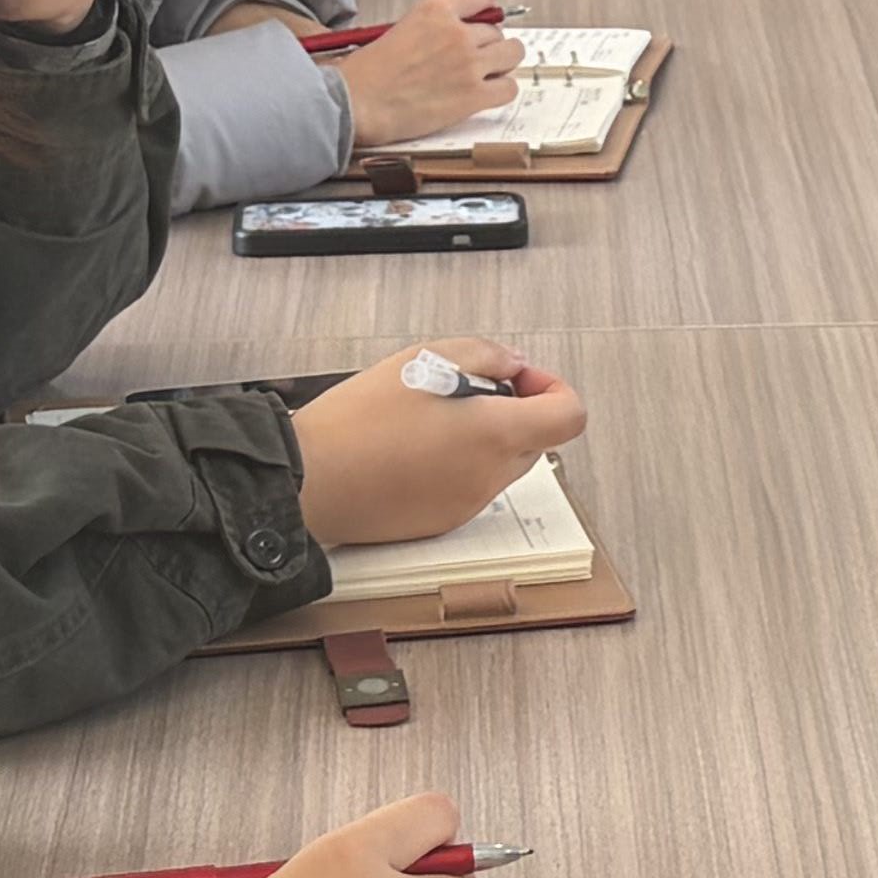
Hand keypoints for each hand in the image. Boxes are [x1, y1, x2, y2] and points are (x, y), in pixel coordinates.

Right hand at [293, 343, 585, 545]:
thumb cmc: (356, 424)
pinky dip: (454, 464)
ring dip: (480, 437)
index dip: (552, 388)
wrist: (307, 481)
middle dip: (511, 410)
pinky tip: (409, 448)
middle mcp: (490, 478)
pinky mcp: (440, 523)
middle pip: (534, 439)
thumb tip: (512, 365)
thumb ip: (484, 354)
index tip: (516, 378)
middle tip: (461, 390)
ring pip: (499, 464)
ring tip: (425, 417)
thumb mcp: (423, 359)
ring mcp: (466, 505)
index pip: (570, 416)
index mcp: (495, 436)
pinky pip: (468, 487)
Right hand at [330, 3, 522, 147]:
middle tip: (472, 57)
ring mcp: (469, 64)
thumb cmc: (365, 73)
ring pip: (512, 54)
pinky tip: (487, 94)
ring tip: (486, 74)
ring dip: (502, 63)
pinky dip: (502, 90)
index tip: (484, 18)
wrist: (356, 103)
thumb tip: (450, 32)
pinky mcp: (473, 96)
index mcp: (434, 10)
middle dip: (487, 44)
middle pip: (497, 30)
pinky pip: (509, 88)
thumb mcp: (396, 28)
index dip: (487, 8)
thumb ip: (431, 25)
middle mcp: (457, 33)